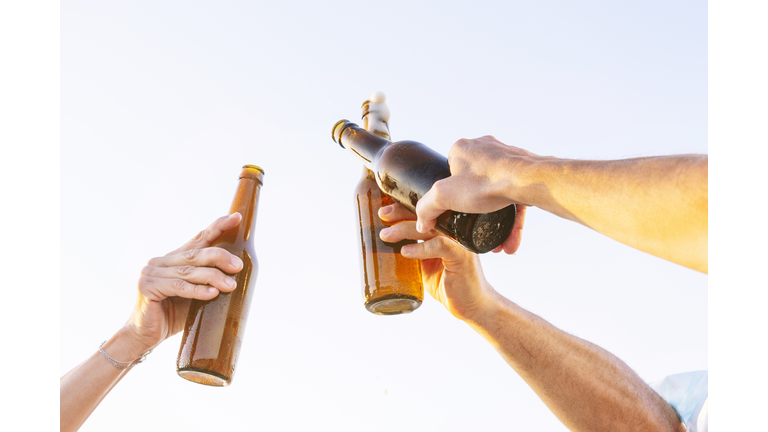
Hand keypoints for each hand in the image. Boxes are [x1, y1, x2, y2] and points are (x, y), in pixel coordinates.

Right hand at [123, 213, 244, 354]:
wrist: (144, 337)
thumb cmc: (173, 316)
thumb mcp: (194, 295)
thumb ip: (207, 281)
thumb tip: (237, 273)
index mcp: (173, 259)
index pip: (198, 239)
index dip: (217, 227)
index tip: (236, 218)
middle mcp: (161, 261)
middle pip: (195, 254)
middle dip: (220, 257)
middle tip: (238, 266)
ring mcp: (151, 272)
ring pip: (189, 271)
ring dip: (213, 276)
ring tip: (231, 285)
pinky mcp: (147, 287)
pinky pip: (178, 287)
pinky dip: (197, 290)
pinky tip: (213, 293)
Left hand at [379, 203, 497, 320]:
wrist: (472, 305)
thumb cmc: (449, 285)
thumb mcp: (426, 265)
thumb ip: (413, 251)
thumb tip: (387, 243)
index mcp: (445, 232)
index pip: (424, 214)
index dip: (404, 209)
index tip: (385, 210)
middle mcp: (454, 233)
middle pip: (426, 215)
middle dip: (401, 212)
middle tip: (383, 214)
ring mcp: (459, 243)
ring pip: (430, 228)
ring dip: (405, 229)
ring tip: (387, 235)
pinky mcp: (462, 256)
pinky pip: (439, 245)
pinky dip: (420, 248)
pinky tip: (405, 251)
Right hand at [415, 135, 535, 253]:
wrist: (531, 181)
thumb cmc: (487, 182)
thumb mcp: (444, 195)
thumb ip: (427, 208)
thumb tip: (421, 223)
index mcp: (462, 148)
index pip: (449, 172)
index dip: (450, 195)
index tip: (455, 213)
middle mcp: (484, 148)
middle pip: (473, 185)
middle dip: (475, 212)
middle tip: (475, 231)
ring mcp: (506, 158)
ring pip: (495, 194)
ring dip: (495, 221)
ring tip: (495, 243)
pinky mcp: (524, 172)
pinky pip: (514, 199)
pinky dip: (512, 221)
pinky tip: (510, 243)